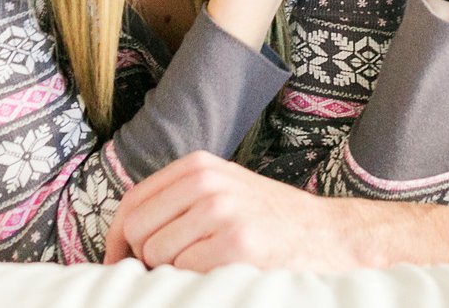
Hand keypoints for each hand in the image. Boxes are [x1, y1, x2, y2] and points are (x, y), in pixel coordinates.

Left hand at [104, 152, 358, 270]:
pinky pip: (184, 272)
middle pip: (137, 231)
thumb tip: (123, 239)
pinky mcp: (235, 243)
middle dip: (146, 259)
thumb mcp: (224, 192)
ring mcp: (221, 211)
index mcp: (199, 166)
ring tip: (208, 268)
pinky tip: (223, 274)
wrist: (331, 236)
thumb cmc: (271, 222)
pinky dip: (197, 282)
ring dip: (174, 273)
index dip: (117, 239)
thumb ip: (179, 202)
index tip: (118, 262)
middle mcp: (207, 182)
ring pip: (156, 255)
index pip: (132, 202)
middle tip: (175, 269)